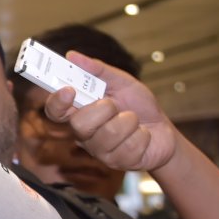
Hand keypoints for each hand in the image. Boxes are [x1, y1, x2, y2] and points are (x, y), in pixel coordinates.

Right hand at [41, 52, 176, 172]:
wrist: (164, 131)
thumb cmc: (139, 106)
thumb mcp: (122, 83)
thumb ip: (98, 71)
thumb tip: (72, 56)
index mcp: (80, 113)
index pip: (55, 111)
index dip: (56, 101)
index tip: (69, 90)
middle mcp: (84, 134)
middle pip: (79, 124)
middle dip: (103, 110)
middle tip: (114, 105)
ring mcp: (99, 150)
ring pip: (108, 134)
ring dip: (129, 122)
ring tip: (134, 121)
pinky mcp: (118, 162)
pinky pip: (129, 146)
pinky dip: (143, 135)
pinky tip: (143, 135)